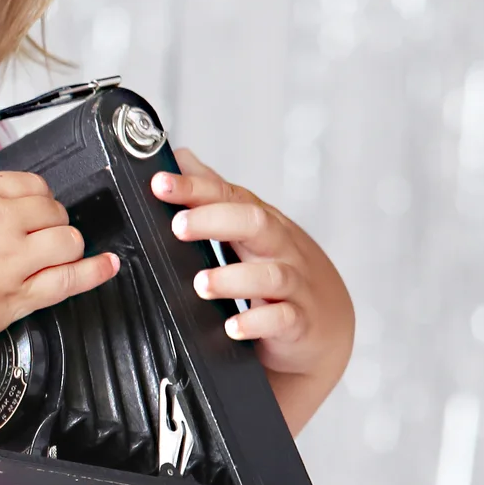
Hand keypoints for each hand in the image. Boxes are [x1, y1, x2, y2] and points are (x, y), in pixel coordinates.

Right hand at [0, 172, 120, 360]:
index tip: (35, 208)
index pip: (31, 184)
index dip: (37, 197)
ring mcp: (13, 262)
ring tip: (54, 252)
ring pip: (67, 241)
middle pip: (54, 211)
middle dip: (51, 220)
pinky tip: (108, 265)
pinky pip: (69, 281)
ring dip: (65, 244)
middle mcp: (1, 223)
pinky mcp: (17, 298)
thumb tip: (10, 207)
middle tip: (38, 235)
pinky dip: (94, 271)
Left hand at [153, 148, 354, 433]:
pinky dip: (257, 322)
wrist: (324, 327)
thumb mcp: (249, 230)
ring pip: (270, 274)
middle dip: (215, 220)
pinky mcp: (299, 322)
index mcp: (262, 223)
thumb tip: (181, 157)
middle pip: (254, 223)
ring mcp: (294, 286)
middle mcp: (280, 249)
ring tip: (201, 283)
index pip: (229, 196)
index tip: (159, 184)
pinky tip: (233, 327)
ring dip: (233, 277)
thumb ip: (216, 196)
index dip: (195, 188)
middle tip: (178, 226)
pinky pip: (282, 319)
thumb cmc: (280, 270)